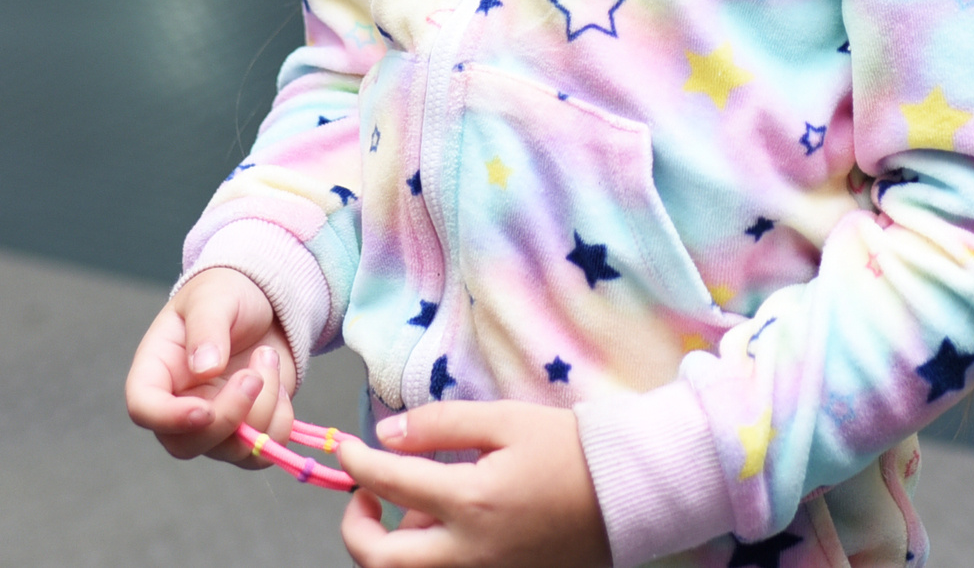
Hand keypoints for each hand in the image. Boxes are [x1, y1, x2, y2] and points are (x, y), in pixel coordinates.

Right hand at [123, 267, 297, 468]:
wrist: (265, 303)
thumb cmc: (227, 293)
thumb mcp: (214, 297)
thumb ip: (206, 327)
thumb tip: (204, 368)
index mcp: (157, 368)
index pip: (144, 408)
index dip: (168, 418)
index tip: (204, 410)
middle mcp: (179, 403)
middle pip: (185, 444)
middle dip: (227, 418)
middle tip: (253, 376)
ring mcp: (214, 422)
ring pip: (231, 450)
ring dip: (263, 409)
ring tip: (267, 357)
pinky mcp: (247, 430)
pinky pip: (264, 450)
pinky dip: (280, 419)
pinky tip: (276, 379)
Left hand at [335, 402, 610, 567]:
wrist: (627, 496)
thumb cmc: (569, 452)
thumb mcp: (503, 421)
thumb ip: (439, 425)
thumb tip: (385, 436)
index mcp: (471, 503)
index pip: (387, 484)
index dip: (355, 462)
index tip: (345, 448)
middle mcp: (471, 554)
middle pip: (382, 562)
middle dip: (356, 529)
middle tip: (366, 496)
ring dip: (393, 548)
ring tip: (419, 506)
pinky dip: (427, 558)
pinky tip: (445, 526)